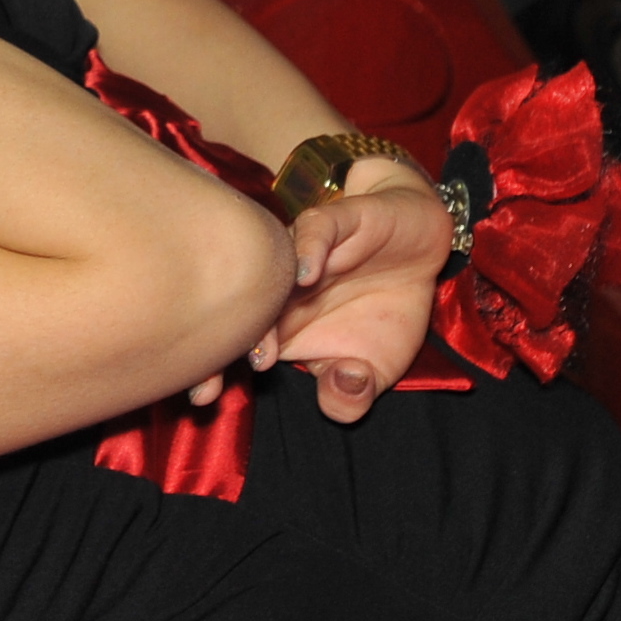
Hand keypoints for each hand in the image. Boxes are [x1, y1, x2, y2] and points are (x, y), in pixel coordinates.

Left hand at [186, 172, 452, 421]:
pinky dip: (307, 248)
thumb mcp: (376, 368)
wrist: (418, 247)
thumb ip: (353, 393)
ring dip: (260, 305)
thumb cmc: (385, 310)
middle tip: (212, 383)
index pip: (233, 344)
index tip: (202, 398)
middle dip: (219, 345)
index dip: (212, 369)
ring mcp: (302, 253)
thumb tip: (343, 391)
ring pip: (268, 272)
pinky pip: (314, 229)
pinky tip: (308, 275)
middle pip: (235, 310)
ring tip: (262, 346)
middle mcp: (279, 288)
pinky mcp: (335, 221)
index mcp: (278, 324)